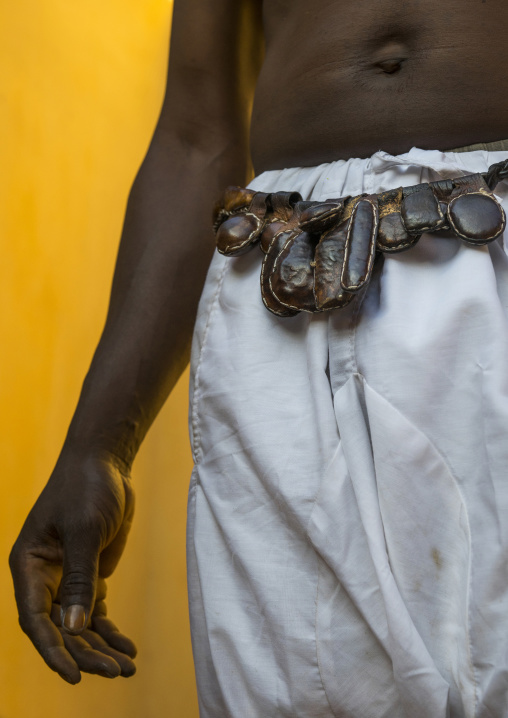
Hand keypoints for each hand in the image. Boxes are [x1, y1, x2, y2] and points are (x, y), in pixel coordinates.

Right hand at [9, 448, 136, 683]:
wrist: (105, 463)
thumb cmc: (86, 488)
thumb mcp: (84, 530)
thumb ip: (79, 579)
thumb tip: (73, 628)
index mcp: (29, 567)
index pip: (35, 619)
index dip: (52, 650)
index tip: (73, 676)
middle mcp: (43, 578)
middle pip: (59, 628)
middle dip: (85, 653)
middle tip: (114, 671)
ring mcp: (67, 579)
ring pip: (79, 625)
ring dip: (100, 648)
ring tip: (126, 668)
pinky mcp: (89, 576)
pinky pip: (96, 613)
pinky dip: (109, 631)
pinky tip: (127, 649)